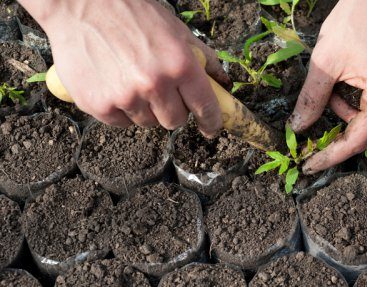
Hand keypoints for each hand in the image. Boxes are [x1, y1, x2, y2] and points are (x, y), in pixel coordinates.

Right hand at [19, 0, 229, 135]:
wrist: (79, 4)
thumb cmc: (132, 13)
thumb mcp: (175, 30)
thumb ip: (202, 58)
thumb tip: (222, 82)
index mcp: (180, 65)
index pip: (205, 107)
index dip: (211, 122)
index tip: (211, 128)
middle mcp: (154, 84)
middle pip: (175, 121)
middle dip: (173, 110)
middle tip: (162, 91)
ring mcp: (125, 97)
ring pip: (147, 123)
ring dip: (146, 109)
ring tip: (133, 82)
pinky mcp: (99, 105)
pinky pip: (121, 123)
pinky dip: (121, 110)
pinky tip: (114, 85)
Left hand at [290, 0, 366, 173]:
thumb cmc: (355, 19)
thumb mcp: (325, 62)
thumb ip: (311, 99)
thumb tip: (298, 127)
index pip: (358, 140)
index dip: (331, 155)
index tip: (309, 165)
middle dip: (339, 135)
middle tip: (313, 137)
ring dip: (347, 116)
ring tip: (330, 92)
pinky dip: (359, 104)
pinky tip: (346, 84)